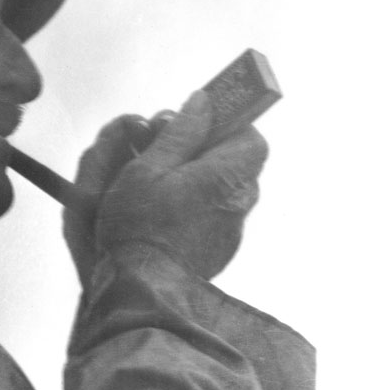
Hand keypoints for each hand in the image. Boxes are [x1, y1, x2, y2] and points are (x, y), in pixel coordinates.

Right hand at [64, 91, 268, 283]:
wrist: (142, 287)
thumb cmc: (139, 226)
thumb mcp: (149, 169)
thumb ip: (181, 133)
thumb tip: (204, 102)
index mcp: (226, 176)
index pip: (252, 137)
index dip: (228, 125)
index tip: (198, 124)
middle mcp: (240, 201)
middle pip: (237, 162)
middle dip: (207, 152)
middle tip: (169, 153)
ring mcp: (233, 229)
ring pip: (225, 189)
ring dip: (200, 180)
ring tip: (162, 186)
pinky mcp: (223, 249)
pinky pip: (216, 215)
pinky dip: (197, 207)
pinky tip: (167, 215)